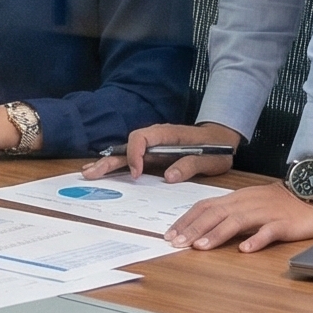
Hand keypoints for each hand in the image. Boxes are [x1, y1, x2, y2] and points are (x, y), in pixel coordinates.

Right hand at [85, 121, 242, 181]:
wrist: (222, 140)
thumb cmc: (216, 149)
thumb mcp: (210, 159)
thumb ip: (189, 165)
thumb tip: (168, 177)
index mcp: (167, 134)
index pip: (141, 138)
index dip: (135, 155)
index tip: (137, 174)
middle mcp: (155, 138)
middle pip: (126, 146)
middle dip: (108, 160)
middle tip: (91, 174)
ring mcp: (153, 147)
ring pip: (125, 152)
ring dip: (108, 163)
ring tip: (89, 173)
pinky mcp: (154, 155)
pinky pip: (132, 158)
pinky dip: (117, 165)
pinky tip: (104, 172)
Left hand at [163, 181, 312, 253]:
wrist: (312, 192)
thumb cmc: (278, 201)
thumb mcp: (248, 203)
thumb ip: (228, 213)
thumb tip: (201, 227)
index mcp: (236, 199)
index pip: (205, 207)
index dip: (186, 220)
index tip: (170, 234)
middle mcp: (246, 203)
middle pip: (215, 214)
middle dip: (194, 228)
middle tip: (176, 243)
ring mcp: (265, 213)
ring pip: (237, 221)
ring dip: (217, 234)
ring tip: (201, 247)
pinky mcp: (284, 223)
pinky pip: (269, 231)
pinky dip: (256, 239)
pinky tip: (245, 249)